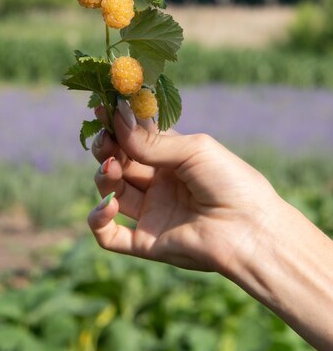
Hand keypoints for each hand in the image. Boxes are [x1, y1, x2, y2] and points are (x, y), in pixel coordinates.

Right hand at [88, 99, 279, 273]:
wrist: (251, 230)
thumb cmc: (231, 181)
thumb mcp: (193, 150)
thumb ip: (151, 140)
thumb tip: (117, 115)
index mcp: (172, 157)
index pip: (135, 137)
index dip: (118, 124)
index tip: (101, 109)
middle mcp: (158, 183)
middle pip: (119, 162)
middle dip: (107, 148)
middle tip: (105, 140)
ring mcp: (151, 212)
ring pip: (111, 191)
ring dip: (103, 176)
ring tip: (113, 168)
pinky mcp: (146, 242)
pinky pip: (109, 235)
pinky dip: (98, 220)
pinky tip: (109, 205)